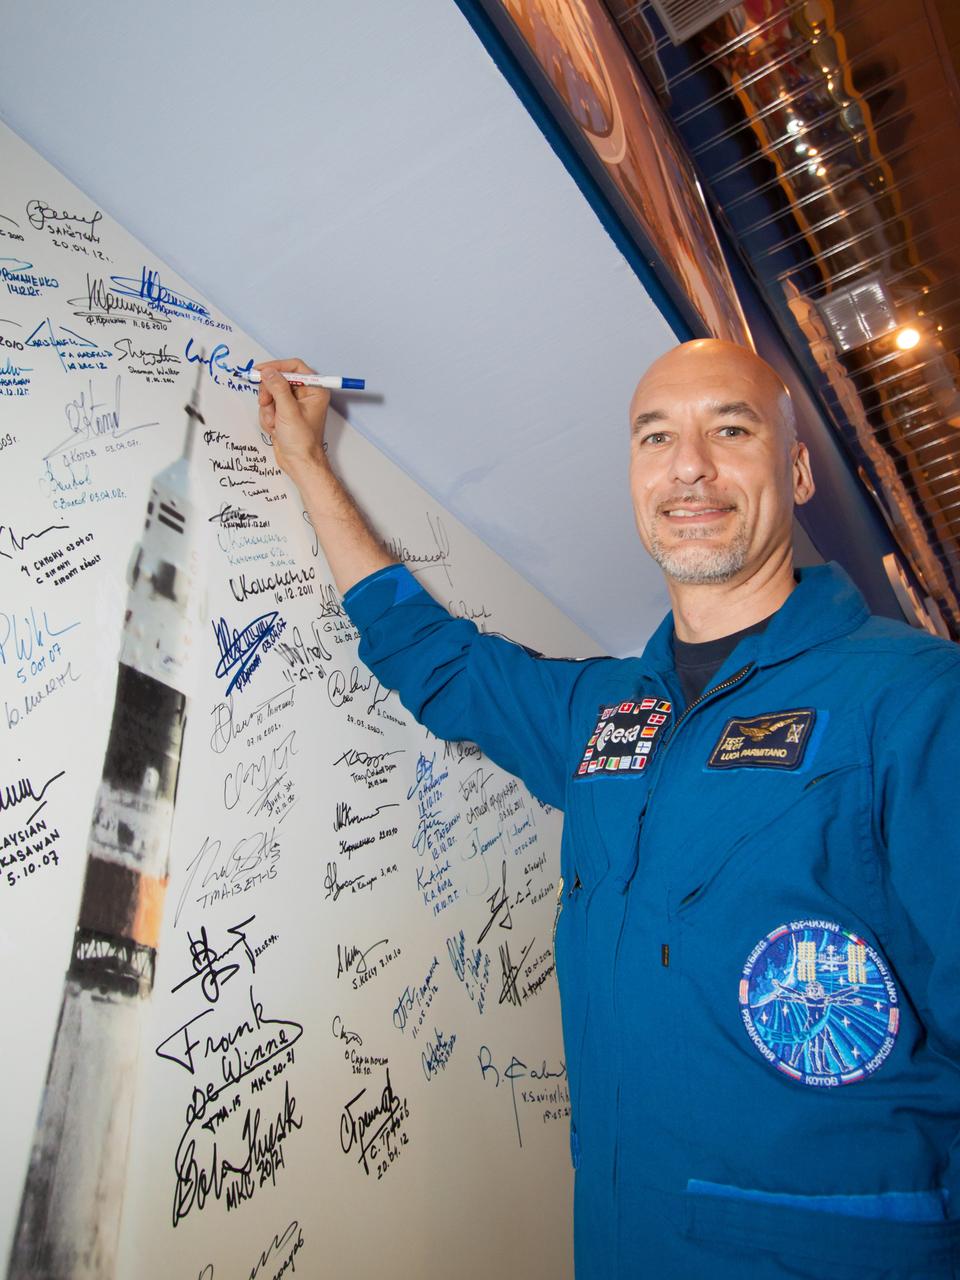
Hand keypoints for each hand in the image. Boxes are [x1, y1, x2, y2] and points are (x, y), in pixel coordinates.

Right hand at [256, 357, 330, 482]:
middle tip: (266, 403)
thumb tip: (268, 371)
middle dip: (269, 393)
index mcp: (315, 390)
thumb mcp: (288, 411)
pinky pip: (268, 406)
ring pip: (270, 394)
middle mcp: (305, 395)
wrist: (299, 463)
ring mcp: (293, 404)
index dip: (276, 367)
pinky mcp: (284, 413)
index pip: (294, 367)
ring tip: (275, 423)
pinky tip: (275, 428)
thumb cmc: (302, 441)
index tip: (261, 370)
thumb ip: (277, 388)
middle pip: (278, 380)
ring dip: (268, 409)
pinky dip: (267, 417)